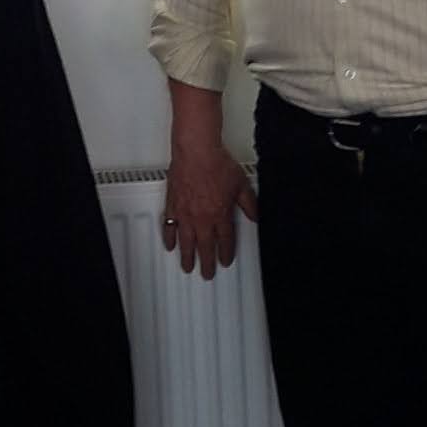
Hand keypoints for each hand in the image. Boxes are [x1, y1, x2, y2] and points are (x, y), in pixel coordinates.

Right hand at [162, 144, 257, 280]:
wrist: (197, 151)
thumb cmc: (217, 163)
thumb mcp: (241, 184)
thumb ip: (249, 203)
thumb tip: (256, 216)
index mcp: (221, 215)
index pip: (226, 241)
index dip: (226, 253)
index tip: (225, 260)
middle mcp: (203, 218)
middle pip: (205, 247)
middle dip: (207, 263)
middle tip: (206, 274)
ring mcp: (186, 213)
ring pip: (186, 242)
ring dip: (187, 257)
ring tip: (188, 267)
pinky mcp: (173, 205)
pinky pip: (170, 226)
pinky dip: (169, 238)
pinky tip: (170, 245)